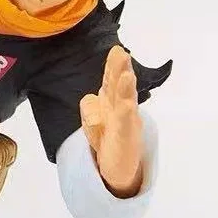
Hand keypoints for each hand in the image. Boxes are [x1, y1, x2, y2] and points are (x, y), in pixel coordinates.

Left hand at [79, 45, 143, 198]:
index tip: (116, 50)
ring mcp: (126, 124)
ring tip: (127, 75)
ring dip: (126, 89)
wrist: (117, 168)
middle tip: (122, 53)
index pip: (111, 82)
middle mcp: (121, 110)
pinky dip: (125, 115)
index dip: (113, 67)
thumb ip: (90, 107)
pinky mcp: (125, 140)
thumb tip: (91, 96)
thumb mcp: (93, 121)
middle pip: (119, 88)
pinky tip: (126, 105)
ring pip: (125, 104)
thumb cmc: (107, 139)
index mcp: (112, 103)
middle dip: (121, 70)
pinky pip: (124, 126)